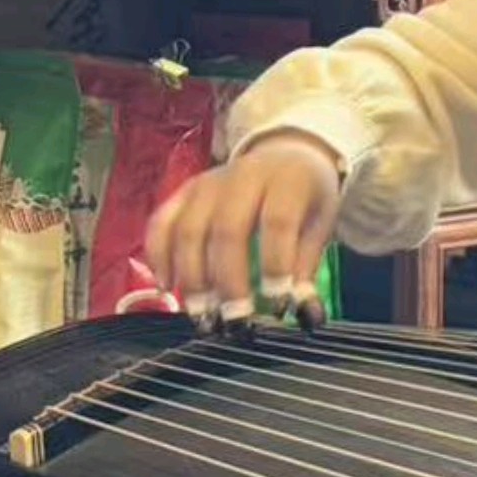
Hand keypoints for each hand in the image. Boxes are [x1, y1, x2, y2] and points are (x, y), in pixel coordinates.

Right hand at [142, 129, 344, 317]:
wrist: (284, 155)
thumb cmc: (303, 198)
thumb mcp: (318, 225)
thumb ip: (305, 269)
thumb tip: (307, 317)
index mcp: (287, 179)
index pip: (277, 221)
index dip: (275, 264)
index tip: (277, 305)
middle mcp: (244, 176)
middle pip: (228, 229)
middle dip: (228, 280)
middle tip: (233, 321)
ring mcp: (209, 182)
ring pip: (190, 229)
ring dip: (192, 277)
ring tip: (202, 315)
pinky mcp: (184, 191)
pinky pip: (162, 222)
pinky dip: (159, 256)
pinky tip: (166, 286)